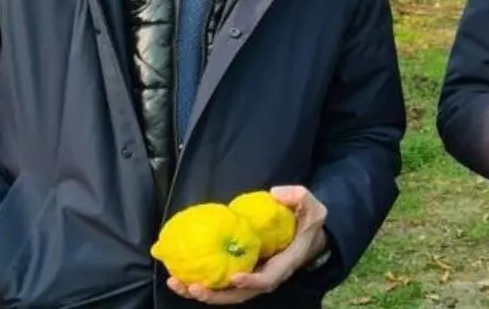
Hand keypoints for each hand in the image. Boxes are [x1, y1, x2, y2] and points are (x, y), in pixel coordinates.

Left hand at [167, 186, 328, 304]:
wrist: (309, 236)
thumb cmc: (308, 222)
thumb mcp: (313, 207)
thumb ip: (298, 197)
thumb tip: (275, 193)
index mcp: (284, 265)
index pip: (267, 279)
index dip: (251, 281)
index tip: (234, 277)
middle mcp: (266, 276)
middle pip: (239, 294)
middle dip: (215, 295)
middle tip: (192, 288)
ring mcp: (252, 275)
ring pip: (226, 292)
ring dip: (201, 291)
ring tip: (176, 283)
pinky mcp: (241, 270)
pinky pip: (221, 280)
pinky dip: (201, 280)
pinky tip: (179, 274)